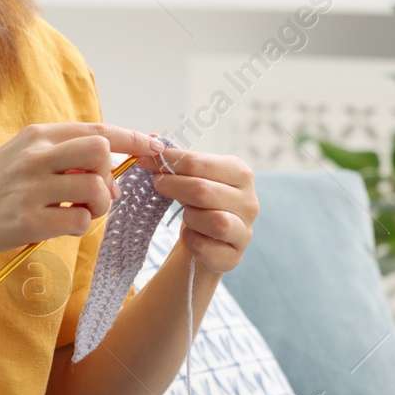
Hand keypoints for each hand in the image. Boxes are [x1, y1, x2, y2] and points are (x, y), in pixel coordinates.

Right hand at [0, 123, 166, 270]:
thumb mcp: (19, 158)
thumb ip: (61, 158)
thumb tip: (109, 175)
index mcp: (36, 136)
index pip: (97, 129)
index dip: (133, 138)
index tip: (155, 146)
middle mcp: (34, 156)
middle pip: (101, 152)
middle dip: (109, 174)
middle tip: (99, 193)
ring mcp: (30, 188)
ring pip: (96, 190)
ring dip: (99, 207)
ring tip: (79, 214)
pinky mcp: (27, 221)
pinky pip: (79, 223)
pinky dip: (80, 228)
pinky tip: (60, 227)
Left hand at [148, 147, 257, 275]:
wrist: (208, 241)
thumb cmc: (198, 203)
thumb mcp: (191, 177)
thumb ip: (174, 159)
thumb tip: (150, 138)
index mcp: (240, 173)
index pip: (201, 163)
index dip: (170, 161)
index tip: (145, 160)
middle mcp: (249, 201)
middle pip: (203, 190)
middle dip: (173, 186)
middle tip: (155, 183)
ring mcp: (245, 231)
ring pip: (214, 221)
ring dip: (189, 217)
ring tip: (182, 214)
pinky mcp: (234, 256)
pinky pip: (207, 247)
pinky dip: (192, 241)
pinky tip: (189, 235)